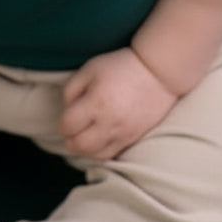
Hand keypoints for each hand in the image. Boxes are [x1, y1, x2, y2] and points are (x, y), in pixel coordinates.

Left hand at [59, 48, 178, 159]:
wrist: (158, 73)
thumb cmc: (121, 67)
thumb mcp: (90, 69)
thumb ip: (71, 89)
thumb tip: (67, 110)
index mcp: (96, 102)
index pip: (67, 125)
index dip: (62, 123)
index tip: (67, 116)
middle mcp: (109, 122)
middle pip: (78, 146)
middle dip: (70, 139)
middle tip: (72, 129)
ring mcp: (123, 134)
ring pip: (94, 155)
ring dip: (84, 148)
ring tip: (84, 134)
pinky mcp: (133, 139)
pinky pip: (111, 155)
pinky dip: (100, 151)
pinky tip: (98, 139)